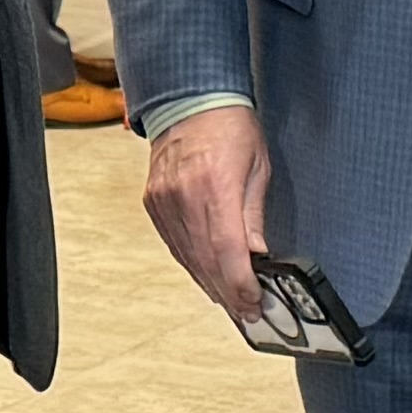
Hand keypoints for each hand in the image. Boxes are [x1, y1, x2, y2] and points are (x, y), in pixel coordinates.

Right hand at [140, 100, 273, 321]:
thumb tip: (257, 255)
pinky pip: (173, 244)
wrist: (188, 100)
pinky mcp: (153, 203)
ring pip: (187, 256)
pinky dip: (191, 263)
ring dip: (209, 283)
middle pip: (205, 260)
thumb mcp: (258, 167)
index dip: (240, 283)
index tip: (254, 302)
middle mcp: (183, 196)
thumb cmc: (230, 127)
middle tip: (247, 312)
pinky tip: (206, 276)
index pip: (227, 249)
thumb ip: (254, 215)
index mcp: (214, 185)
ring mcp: (163, 201)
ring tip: (230, 301)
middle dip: (228, 292)